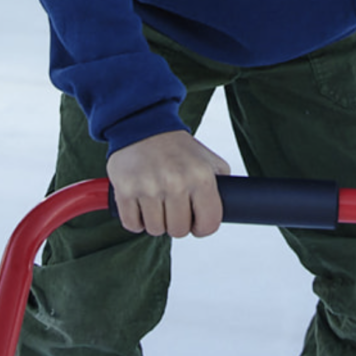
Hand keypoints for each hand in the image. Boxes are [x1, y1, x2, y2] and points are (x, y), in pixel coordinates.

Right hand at [106, 131, 230, 238]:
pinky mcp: (125, 189)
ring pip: (155, 230)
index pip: (208, 224)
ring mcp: (149, 187)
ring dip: (156, 221)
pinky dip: (136, 220)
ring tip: (156, 202)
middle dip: (177, 223)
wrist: (143, 125)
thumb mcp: (208, 161)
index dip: (202, 227)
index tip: (196, 222)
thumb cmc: (177, 148)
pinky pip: (132, 225)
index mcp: (201, 177)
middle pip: (179, 231)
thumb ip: (222, 185)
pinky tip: (141, 204)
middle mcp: (176, 182)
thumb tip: (230, 209)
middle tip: (173, 207)